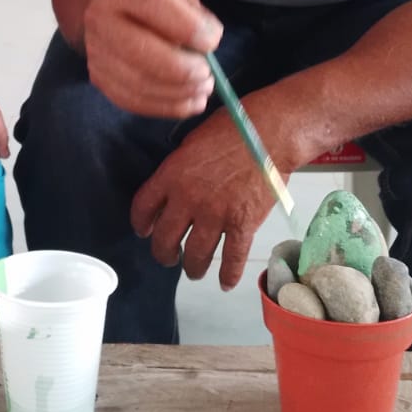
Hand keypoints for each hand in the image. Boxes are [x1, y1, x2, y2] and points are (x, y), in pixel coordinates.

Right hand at [81, 0, 222, 118]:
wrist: (114, 12)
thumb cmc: (154, 4)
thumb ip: (194, 14)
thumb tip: (209, 43)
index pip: (151, 3)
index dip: (187, 26)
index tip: (213, 41)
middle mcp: (100, 21)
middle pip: (139, 51)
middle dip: (182, 69)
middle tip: (207, 74)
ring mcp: (96, 54)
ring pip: (139, 83)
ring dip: (180, 92)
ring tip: (204, 88)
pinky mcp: (100, 80)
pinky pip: (135, 102)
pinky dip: (169, 107)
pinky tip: (191, 102)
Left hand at [130, 96, 303, 290]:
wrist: (270, 133)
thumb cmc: (232, 128)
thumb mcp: (192, 142)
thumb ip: (178, 169)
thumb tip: (172, 186)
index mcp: (171, 175)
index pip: (143, 208)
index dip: (141, 224)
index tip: (145, 231)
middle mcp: (188, 199)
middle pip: (165, 239)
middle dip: (164, 253)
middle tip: (169, 257)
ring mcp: (215, 215)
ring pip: (195, 255)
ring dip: (192, 267)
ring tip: (193, 270)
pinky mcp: (243, 226)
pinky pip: (232, 259)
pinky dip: (228, 275)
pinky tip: (225, 283)